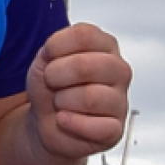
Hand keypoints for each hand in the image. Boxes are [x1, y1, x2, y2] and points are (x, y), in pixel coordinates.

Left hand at [24, 24, 130, 160]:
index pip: (84, 35)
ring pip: (90, 98)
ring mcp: (120, 100)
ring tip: (60, 103)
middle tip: (51, 83)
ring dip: (63, 102)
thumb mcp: (44, 61)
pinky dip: (72, 124)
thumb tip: (53, 53)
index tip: (48, 57)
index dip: (56, 47)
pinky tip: (65, 120)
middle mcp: (118, 70)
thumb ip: (51, 50)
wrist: (46, 122)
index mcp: (105, 46)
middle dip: (56, 76)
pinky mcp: (116, 129)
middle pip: (85, 66)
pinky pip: (98, 127)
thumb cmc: (51, 88)